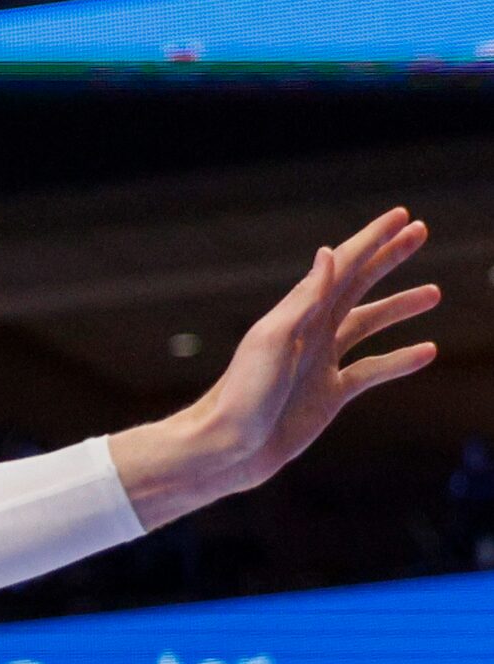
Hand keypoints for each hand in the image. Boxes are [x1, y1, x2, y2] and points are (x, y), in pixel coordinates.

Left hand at [128, 207, 437, 517]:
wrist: (229, 446)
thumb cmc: (243, 393)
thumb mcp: (275, 340)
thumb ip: (305, 299)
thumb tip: (328, 252)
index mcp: (298, 312)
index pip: (344, 265)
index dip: (373, 240)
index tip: (404, 217)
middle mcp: (312, 331)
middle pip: (359, 284)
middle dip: (388, 258)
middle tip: (421, 232)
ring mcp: (322, 361)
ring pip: (369, 324)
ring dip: (400, 307)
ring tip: (434, 292)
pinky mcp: (330, 394)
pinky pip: (373, 370)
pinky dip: (400, 360)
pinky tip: (427, 350)